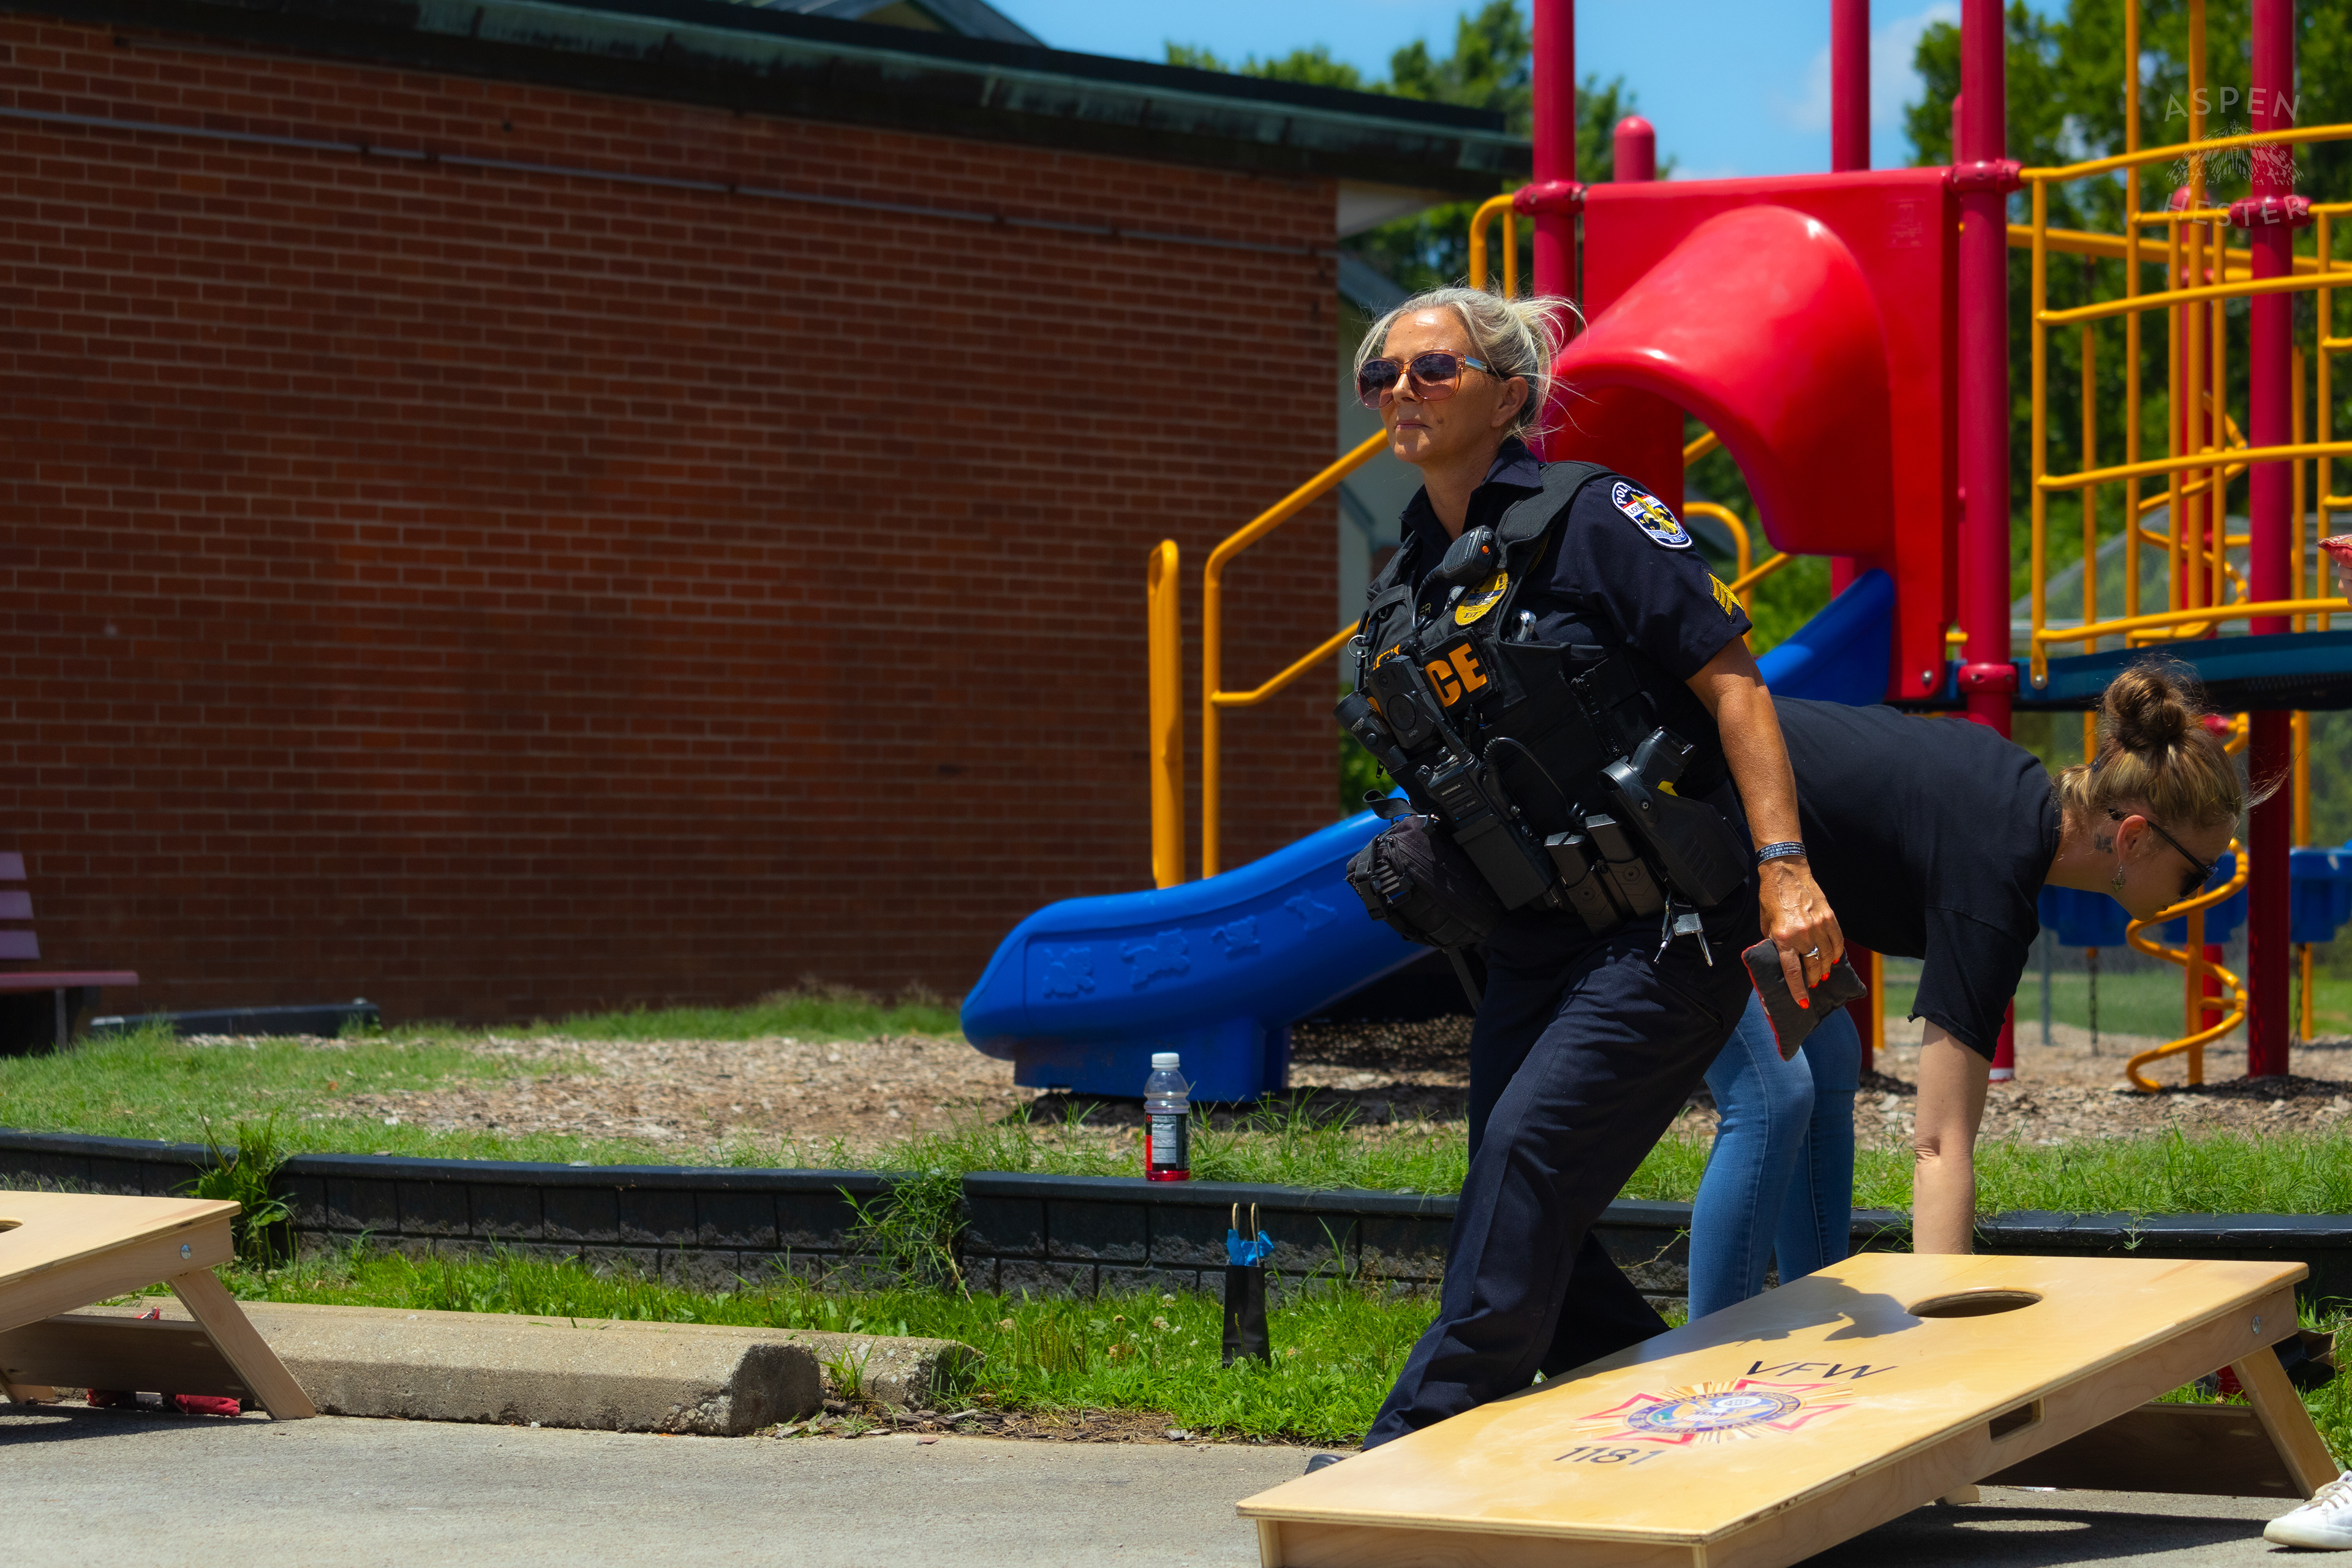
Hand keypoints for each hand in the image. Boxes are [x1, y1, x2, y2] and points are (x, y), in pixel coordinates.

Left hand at [1760, 857, 1842, 995]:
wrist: (1785, 872)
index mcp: (1782, 937)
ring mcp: (1818, 926)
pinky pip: (1837, 942)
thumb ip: (1775, 943)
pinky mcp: (1829, 917)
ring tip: (1820, 974)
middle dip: (1811, 980)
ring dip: (1824, 969)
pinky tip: (1832, 959)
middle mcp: (1802, 934)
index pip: (1792, 972)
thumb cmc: (1771, 899)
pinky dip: (1836, 953)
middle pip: (1812, 967)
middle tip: (1810, 985)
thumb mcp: (1766, 925)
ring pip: (1827, 957)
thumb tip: (1782, 961)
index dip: (1798, 991)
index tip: (1803, 1003)